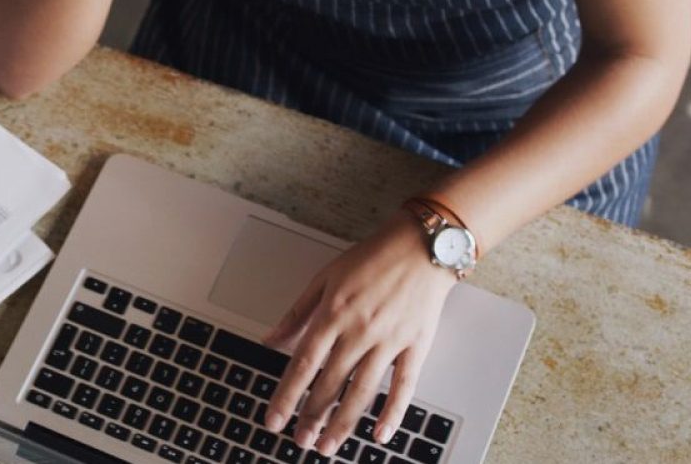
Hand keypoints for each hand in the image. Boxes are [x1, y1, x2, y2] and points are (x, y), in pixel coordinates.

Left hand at [261, 213, 456, 456]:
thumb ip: (297, 313)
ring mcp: (389, 341)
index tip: (275, 419)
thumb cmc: (371, 258)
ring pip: (362, 391)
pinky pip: (404, 386)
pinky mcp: (416, 346)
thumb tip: (270, 339)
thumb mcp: (324, 278)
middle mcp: (359, 330)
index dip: (286, 395)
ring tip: (327, 446)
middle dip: (312, 416)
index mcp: (333, 313)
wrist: (420, 247)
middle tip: (300, 441)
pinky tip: (380, 434)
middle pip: (330, 383)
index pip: (303, 364)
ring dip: (343, 423)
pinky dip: (392, 412)